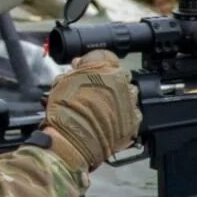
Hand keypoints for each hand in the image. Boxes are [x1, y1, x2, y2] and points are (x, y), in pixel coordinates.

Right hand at [41, 50, 140, 171]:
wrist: (74, 140)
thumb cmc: (66, 111)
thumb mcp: (62, 81)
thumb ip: (75, 70)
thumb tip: (80, 65)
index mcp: (107, 67)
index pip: (103, 55)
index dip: (91, 62)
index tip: (84, 69)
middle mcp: (123, 82)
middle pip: (117, 74)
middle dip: (105, 80)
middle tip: (90, 90)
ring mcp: (131, 102)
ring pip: (126, 93)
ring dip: (115, 97)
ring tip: (99, 108)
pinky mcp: (134, 122)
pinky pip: (131, 114)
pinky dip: (121, 116)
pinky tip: (108, 121)